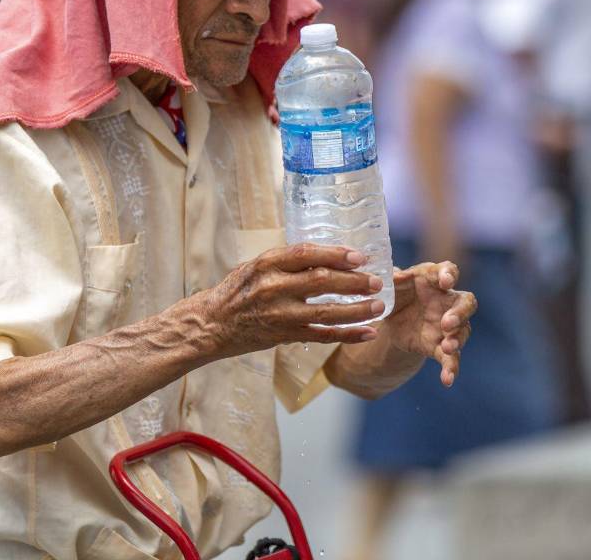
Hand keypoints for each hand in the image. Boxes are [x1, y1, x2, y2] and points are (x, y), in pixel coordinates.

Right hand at [194, 243, 384, 358]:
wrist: (211, 324)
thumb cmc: (236, 291)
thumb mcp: (256, 266)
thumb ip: (288, 261)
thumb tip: (331, 255)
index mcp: (266, 264)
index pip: (306, 254)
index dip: (336, 254)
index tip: (360, 256)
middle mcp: (273, 288)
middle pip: (321, 282)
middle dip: (354, 281)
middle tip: (377, 281)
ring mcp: (279, 315)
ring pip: (325, 312)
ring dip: (357, 310)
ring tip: (378, 306)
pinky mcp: (283, 337)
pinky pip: (321, 336)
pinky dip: (347, 335)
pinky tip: (367, 332)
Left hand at [382, 260, 475, 386]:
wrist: (392, 322)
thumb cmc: (396, 295)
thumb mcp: (390, 287)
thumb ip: (392, 280)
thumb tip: (394, 275)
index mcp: (433, 279)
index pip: (449, 271)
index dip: (450, 274)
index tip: (446, 282)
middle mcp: (446, 301)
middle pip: (466, 303)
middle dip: (460, 313)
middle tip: (447, 322)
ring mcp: (447, 325)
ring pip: (463, 331)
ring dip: (457, 340)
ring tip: (448, 347)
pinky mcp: (441, 346)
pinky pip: (451, 358)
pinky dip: (451, 369)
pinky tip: (447, 380)